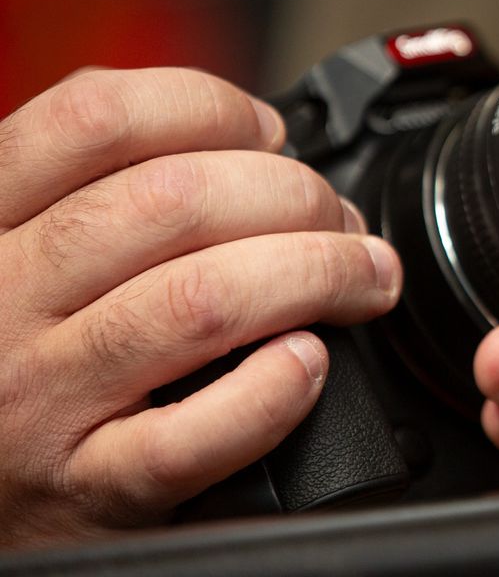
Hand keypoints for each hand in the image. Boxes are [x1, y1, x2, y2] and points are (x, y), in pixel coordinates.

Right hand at [0, 68, 401, 547]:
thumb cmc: (13, 355)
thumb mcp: (26, 249)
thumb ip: (107, 189)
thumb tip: (258, 151)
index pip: (97, 118)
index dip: (212, 108)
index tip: (268, 133)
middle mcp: (3, 300)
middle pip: (176, 201)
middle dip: (296, 194)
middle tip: (341, 219)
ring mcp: (41, 399)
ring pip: (204, 301)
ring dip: (318, 275)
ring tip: (364, 278)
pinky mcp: (88, 489)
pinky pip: (196, 435)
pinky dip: (275, 391)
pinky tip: (306, 364)